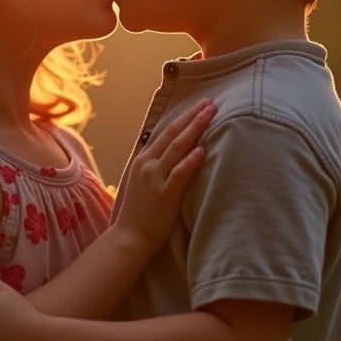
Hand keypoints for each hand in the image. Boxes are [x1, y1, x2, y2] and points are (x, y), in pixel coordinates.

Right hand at [115, 98, 214, 251]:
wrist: (129, 237)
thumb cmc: (139, 212)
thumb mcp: (142, 182)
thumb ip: (155, 166)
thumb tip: (173, 153)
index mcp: (142, 160)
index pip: (165, 132)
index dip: (184, 117)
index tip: (199, 106)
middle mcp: (147, 164)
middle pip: (173, 134)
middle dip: (192, 116)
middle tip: (210, 103)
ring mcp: (155, 178)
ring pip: (177, 147)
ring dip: (195, 129)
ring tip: (210, 115)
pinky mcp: (165, 194)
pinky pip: (179, 173)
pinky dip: (190, 160)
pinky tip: (202, 150)